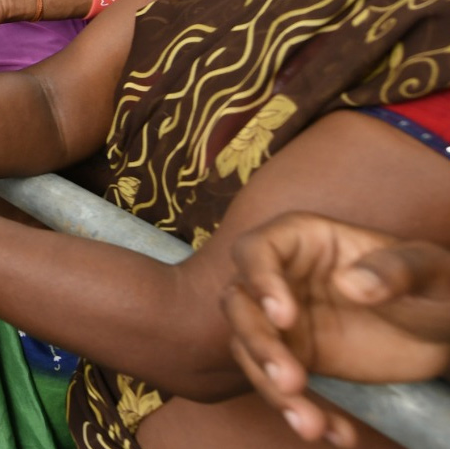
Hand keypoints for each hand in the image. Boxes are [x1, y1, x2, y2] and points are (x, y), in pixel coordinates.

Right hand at [222, 212, 449, 443]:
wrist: (443, 329)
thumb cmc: (436, 285)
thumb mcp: (431, 271)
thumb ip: (396, 269)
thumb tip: (349, 283)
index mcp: (304, 240)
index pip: (257, 251)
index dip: (260, 281)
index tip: (284, 318)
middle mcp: (282, 277)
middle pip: (239, 304)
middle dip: (258, 346)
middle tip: (292, 382)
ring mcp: (285, 319)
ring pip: (249, 349)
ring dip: (271, 388)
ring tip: (312, 425)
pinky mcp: (296, 356)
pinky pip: (278, 385)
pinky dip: (300, 412)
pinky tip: (337, 432)